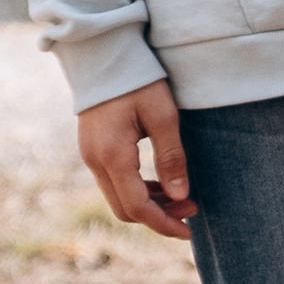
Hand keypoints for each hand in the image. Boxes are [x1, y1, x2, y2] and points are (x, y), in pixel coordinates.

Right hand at [76, 79, 195, 237]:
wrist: (103, 53)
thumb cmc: (138, 79)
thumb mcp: (163, 115)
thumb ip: (171, 157)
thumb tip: (180, 196)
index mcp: (112, 155)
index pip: (137, 207)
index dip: (164, 224)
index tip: (189, 231)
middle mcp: (95, 161)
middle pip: (125, 209)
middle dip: (159, 216)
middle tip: (193, 209)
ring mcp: (90, 156)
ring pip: (119, 198)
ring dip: (150, 204)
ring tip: (184, 197)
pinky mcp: (93, 149)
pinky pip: (114, 183)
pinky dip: (138, 190)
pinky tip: (162, 184)